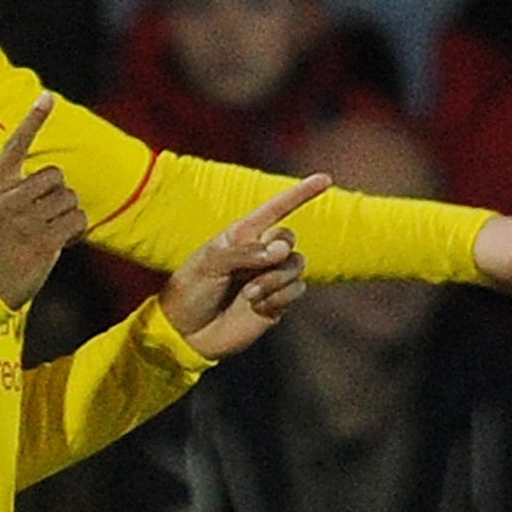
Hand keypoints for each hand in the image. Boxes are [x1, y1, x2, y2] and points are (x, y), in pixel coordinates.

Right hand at [0, 96, 86, 308]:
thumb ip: (9, 194)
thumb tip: (49, 182)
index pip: (15, 145)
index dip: (32, 119)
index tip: (47, 97)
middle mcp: (8, 199)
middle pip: (55, 176)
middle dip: (58, 195)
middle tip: (46, 218)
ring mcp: (25, 220)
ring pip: (70, 198)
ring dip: (68, 215)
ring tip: (50, 233)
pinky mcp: (43, 241)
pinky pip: (77, 220)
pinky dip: (76, 230)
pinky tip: (63, 242)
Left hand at [160, 173, 328, 357]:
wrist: (186, 332)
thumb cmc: (191, 290)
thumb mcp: (209, 263)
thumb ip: (244, 252)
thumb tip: (280, 251)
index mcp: (241, 235)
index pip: (275, 209)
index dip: (300, 194)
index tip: (325, 179)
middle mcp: (259, 253)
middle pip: (289, 238)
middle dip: (278, 251)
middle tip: (259, 267)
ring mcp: (270, 278)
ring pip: (297, 265)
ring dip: (275, 279)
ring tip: (249, 294)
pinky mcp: (277, 302)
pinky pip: (297, 290)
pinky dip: (279, 297)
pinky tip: (256, 307)